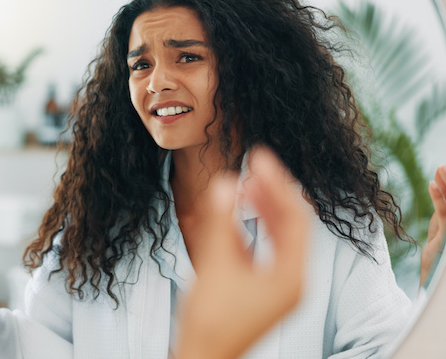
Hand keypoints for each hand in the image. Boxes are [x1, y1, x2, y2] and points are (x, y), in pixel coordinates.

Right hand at [175, 147, 309, 358]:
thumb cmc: (211, 321)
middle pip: (290, 224)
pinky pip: (263, 249)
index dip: (278, 183)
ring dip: (261, 208)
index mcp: (292, 276)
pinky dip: (251, 228)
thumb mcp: (216, 265)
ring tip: (244, 182)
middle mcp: (292, 280)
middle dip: (271, 192)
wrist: (202, 356)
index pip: (295, 217)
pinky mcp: (262, 289)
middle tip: (255, 163)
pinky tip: (235, 212)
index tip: (260, 157)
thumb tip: (224, 182)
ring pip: (278, 236)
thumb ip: (220, 222)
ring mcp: (278, 285)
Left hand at [421, 165, 445, 287]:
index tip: (444, 169)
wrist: (433, 286)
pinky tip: (432, 184)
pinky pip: (445, 215)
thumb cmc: (438, 258)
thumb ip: (443, 211)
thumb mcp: (441, 230)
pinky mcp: (445, 239)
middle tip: (444, 165)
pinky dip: (439, 198)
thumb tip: (438, 186)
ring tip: (440, 168)